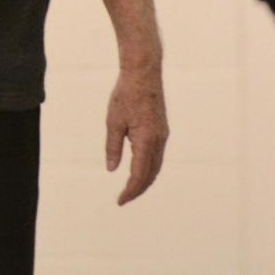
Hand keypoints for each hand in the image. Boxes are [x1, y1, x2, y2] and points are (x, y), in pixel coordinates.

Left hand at [105, 64, 168, 204]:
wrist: (143, 72)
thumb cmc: (126, 94)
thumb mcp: (113, 121)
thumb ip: (113, 147)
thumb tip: (112, 170)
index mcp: (146, 141)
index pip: (139, 175)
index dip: (130, 191)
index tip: (120, 201)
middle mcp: (159, 141)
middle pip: (150, 175)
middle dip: (138, 189)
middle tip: (123, 198)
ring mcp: (163, 136)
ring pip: (156, 166)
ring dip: (145, 180)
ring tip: (130, 188)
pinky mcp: (162, 130)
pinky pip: (157, 156)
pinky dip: (149, 167)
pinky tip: (139, 168)